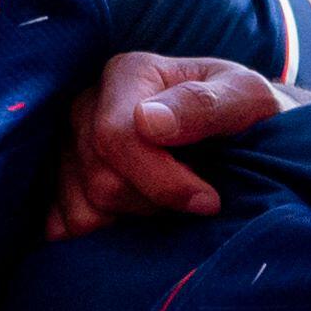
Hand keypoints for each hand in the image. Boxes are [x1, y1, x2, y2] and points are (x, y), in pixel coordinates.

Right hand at [53, 49, 285, 235]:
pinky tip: (135, 222)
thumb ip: (206, 104)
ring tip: (167, 205)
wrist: (240, 138)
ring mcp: (67, 146)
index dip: (163, 182)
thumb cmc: (247, 114)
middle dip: (153, 204)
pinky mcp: (62, 183)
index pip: (116, 137)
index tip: (208, 201)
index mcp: (127, 74)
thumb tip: (148, 122)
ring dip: (131, 222)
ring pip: (82, 209)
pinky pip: (62, 226)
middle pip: (100, 180)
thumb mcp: (249, 98)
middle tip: (195, 202)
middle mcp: (86, 105)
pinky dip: (101, 236)